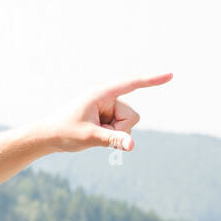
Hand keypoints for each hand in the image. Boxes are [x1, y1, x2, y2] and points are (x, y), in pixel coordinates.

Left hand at [39, 72, 172, 152]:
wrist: (49, 137)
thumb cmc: (65, 132)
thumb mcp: (90, 137)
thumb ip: (113, 140)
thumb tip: (132, 145)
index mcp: (101, 93)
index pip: (131, 84)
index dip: (152, 80)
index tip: (171, 75)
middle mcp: (106, 97)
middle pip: (132, 116)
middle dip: (120, 129)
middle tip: (98, 133)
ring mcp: (108, 107)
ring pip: (128, 124)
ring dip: (115, 133)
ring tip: (94, 133)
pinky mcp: (107, 116)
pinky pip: (121, 128)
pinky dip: (113, 135)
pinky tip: (96, 134)